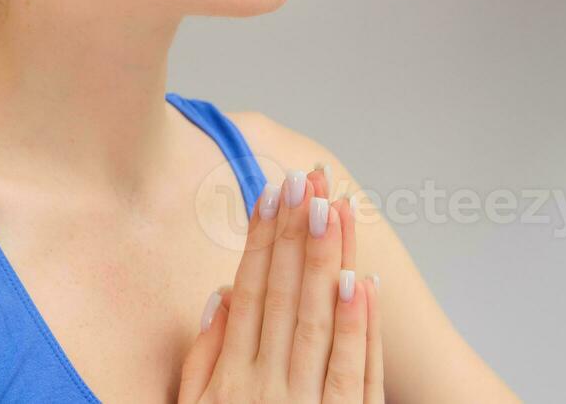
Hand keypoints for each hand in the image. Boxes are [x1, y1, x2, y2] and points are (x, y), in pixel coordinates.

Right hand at [177, 165, 383, 403]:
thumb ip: (204, 356)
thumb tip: (219, 296)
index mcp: (232, 376)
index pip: (249, 293)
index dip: (261, 240)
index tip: (270, 195)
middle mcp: (267, 386)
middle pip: (283, 296)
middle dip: (295, 233)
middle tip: (305, 181)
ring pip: (318, 321)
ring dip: (326, 260)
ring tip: (334, 209)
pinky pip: (352, 369)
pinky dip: (357, 324)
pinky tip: (361, 281)